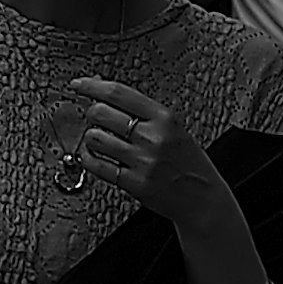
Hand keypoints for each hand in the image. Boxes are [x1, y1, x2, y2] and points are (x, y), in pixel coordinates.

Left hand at [67, 71, 238, 239]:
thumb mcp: (174, 127)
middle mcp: (153, 138)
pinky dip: (88, 158)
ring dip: (91, 137)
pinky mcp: (133, 183)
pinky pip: (97, 165)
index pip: (117, 93)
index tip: (78, 85)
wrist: (204, 199)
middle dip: (92, 113)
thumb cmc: (189, 162)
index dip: (91, 86)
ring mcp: (142, 161)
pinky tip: (93, 155)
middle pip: (101, 113)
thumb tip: (104, 91)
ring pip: (94, 138)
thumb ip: (142, 110)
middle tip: (96, 118)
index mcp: (164, 118)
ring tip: (100, 139)